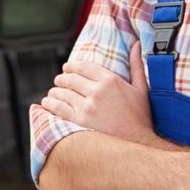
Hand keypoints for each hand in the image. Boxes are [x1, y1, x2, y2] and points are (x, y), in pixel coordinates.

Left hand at [40, 41, 155, 143]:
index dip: (72, 66)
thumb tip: (137, 44)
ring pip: (62, 93)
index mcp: (110, 80)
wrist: (138, 144)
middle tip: (58, 80)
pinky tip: (47, 103)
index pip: (84, 66)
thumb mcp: (141, 89)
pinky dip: (51, 104)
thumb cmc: (140, 118)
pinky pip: (59, 108)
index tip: (66, 67)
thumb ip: (137, 65)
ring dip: (55, 91)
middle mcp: (97, 91)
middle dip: (61, 78)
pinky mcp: (80, 122)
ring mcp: (87, 107)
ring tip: (52, 93)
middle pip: (71, 79)